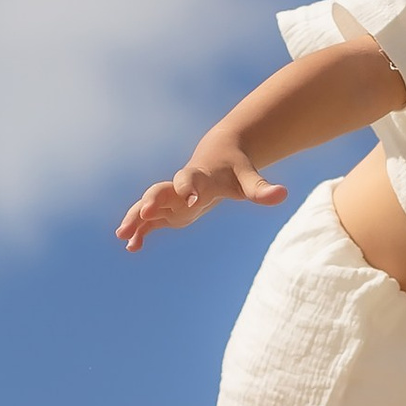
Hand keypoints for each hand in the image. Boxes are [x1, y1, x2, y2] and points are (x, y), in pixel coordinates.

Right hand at [114, 140, 286, 250]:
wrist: (217, 158)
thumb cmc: (236, 171)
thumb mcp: (249, 180)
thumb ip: (261, 189)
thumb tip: (282, 195)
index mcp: (200, 177)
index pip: (191, 180)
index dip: (189, 188)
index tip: (190, 201)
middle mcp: (180, 186)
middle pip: (161, 190)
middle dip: (152, 201)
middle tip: (145, 213)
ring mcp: (171, 198)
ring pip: (148, 206)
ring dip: (136, 218)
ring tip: (123, 235)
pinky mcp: (167, 210)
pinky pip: (149, 221)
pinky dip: (140, 231)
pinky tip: (131, 247)